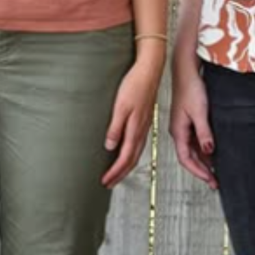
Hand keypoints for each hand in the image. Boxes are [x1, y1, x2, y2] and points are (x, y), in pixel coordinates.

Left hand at [102, 58, 162, 187]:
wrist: (149, 71)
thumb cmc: (135, 85)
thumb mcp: (121, 106)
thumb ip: (116, 127)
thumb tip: (110, 146)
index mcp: (136, 129)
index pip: (125, 158)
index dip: (115, 172)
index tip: (105, 181)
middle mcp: (141, 130)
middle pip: (132, 159)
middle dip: (120, 174)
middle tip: (109, 183)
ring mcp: (144, 126)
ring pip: (136, 153)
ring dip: (126, 166)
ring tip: (116, 173)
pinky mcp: (144, 121)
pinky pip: (138, 143)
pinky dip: (131, 154)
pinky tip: (127, 152)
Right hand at [168, 62, 216, 188]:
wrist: (187, 71)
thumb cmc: (191, 88)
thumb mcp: (199, 111)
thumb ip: (204, 132)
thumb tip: (209, 150)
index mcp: (178, 131)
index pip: (186, 158)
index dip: (198, 171)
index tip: (210, 180)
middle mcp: (179, 131)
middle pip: (189, 157)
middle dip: (202, 170)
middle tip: (215, 182)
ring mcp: (184, 126)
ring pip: (193, 150)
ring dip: (204, 161)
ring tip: (216, 172)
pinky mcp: (189, 121)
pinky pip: (196, 141)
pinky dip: (204, 150)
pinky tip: (213, 153)